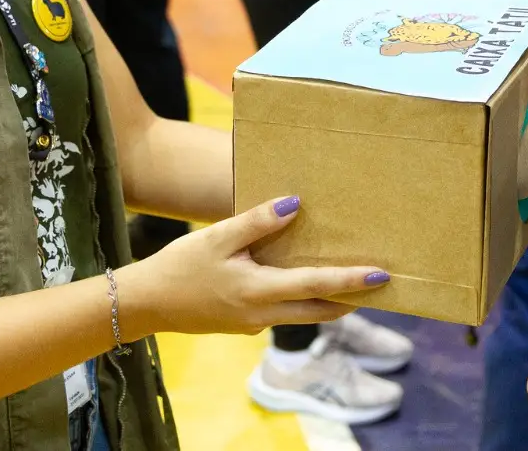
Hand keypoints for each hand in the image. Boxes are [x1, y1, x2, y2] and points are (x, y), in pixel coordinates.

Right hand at [120, 196, 389, 337]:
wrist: (146, 304)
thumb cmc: (180, 266)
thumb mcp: (217, 238)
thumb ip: (257, 222)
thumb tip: (295, 204)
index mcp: (259, 292)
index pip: (317, 286)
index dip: (351, 281)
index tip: (381, 276)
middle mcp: (263, 314)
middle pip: (319, 311)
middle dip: (350, 299)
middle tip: (378, 284)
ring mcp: (254, 324)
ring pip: (302, 315)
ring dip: (327, 301)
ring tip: (348, 280)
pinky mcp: (244, 324)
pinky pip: (282, 312)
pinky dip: (299, 299)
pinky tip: (298, 279)